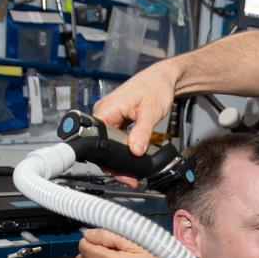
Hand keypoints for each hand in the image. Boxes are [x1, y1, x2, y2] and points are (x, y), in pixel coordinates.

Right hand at [91, 60, 179, 184]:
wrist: (162, 79)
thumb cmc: (155, 87)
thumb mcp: (151, 112)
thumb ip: (142, 132)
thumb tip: (136, 151)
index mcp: (107, 109)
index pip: (97, 139)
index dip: (106, 159)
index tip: (119, 172)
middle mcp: (104, 112)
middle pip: (101, 144)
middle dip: (114, 164)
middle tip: (129, 178)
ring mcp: (109, 116)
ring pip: (108, 143)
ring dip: (119, 158)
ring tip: (131, 173)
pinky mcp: (116, 118)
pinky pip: (114, 138)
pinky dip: (122, 149)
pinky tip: (131, 158)